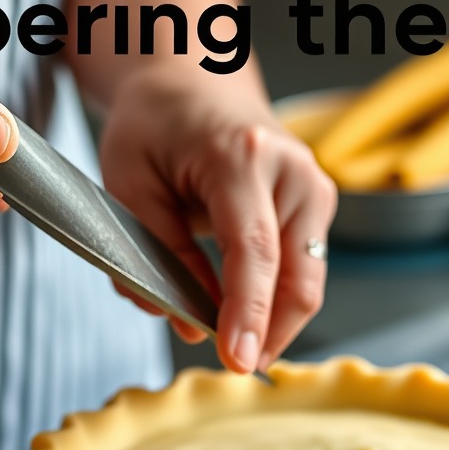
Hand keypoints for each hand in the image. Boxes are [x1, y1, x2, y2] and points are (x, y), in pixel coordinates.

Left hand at [99, 66, 337, 373]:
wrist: (192, 83)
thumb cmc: (155, 127)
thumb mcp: (131, 185)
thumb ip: (160, 255)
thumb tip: (186, 323)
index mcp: (241, 156)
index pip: (253, 251)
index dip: (247, 313)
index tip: (237, 361)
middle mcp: (292, 170)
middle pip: (297, 275)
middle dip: (271, 333)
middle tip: (235, 366)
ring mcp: (313, 186)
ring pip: (308, 281)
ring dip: (274, 321)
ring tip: (234, 342)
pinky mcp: (317, 204)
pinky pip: (304, 269)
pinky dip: (277, 299)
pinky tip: (246, 313)